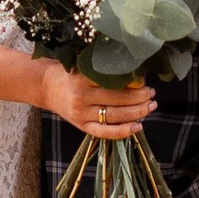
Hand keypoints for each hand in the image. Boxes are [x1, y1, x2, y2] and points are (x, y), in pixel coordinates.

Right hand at [40, 65, 157, 137]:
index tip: (144, 80)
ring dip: (137, 112)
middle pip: (117, 99)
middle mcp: (81, 97)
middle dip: (139, 97)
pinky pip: (105, 132)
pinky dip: (123, 131)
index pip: (113, 81)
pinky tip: (137, 126)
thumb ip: (104, 70)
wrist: (47, 87)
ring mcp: (81, 114)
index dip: (132, 83)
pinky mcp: (82, 126)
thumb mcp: (83, 65)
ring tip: (150, 106)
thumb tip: (136, 75)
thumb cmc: (70, 73)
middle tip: (152, 93)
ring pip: (114, 116)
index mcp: (82, 78)